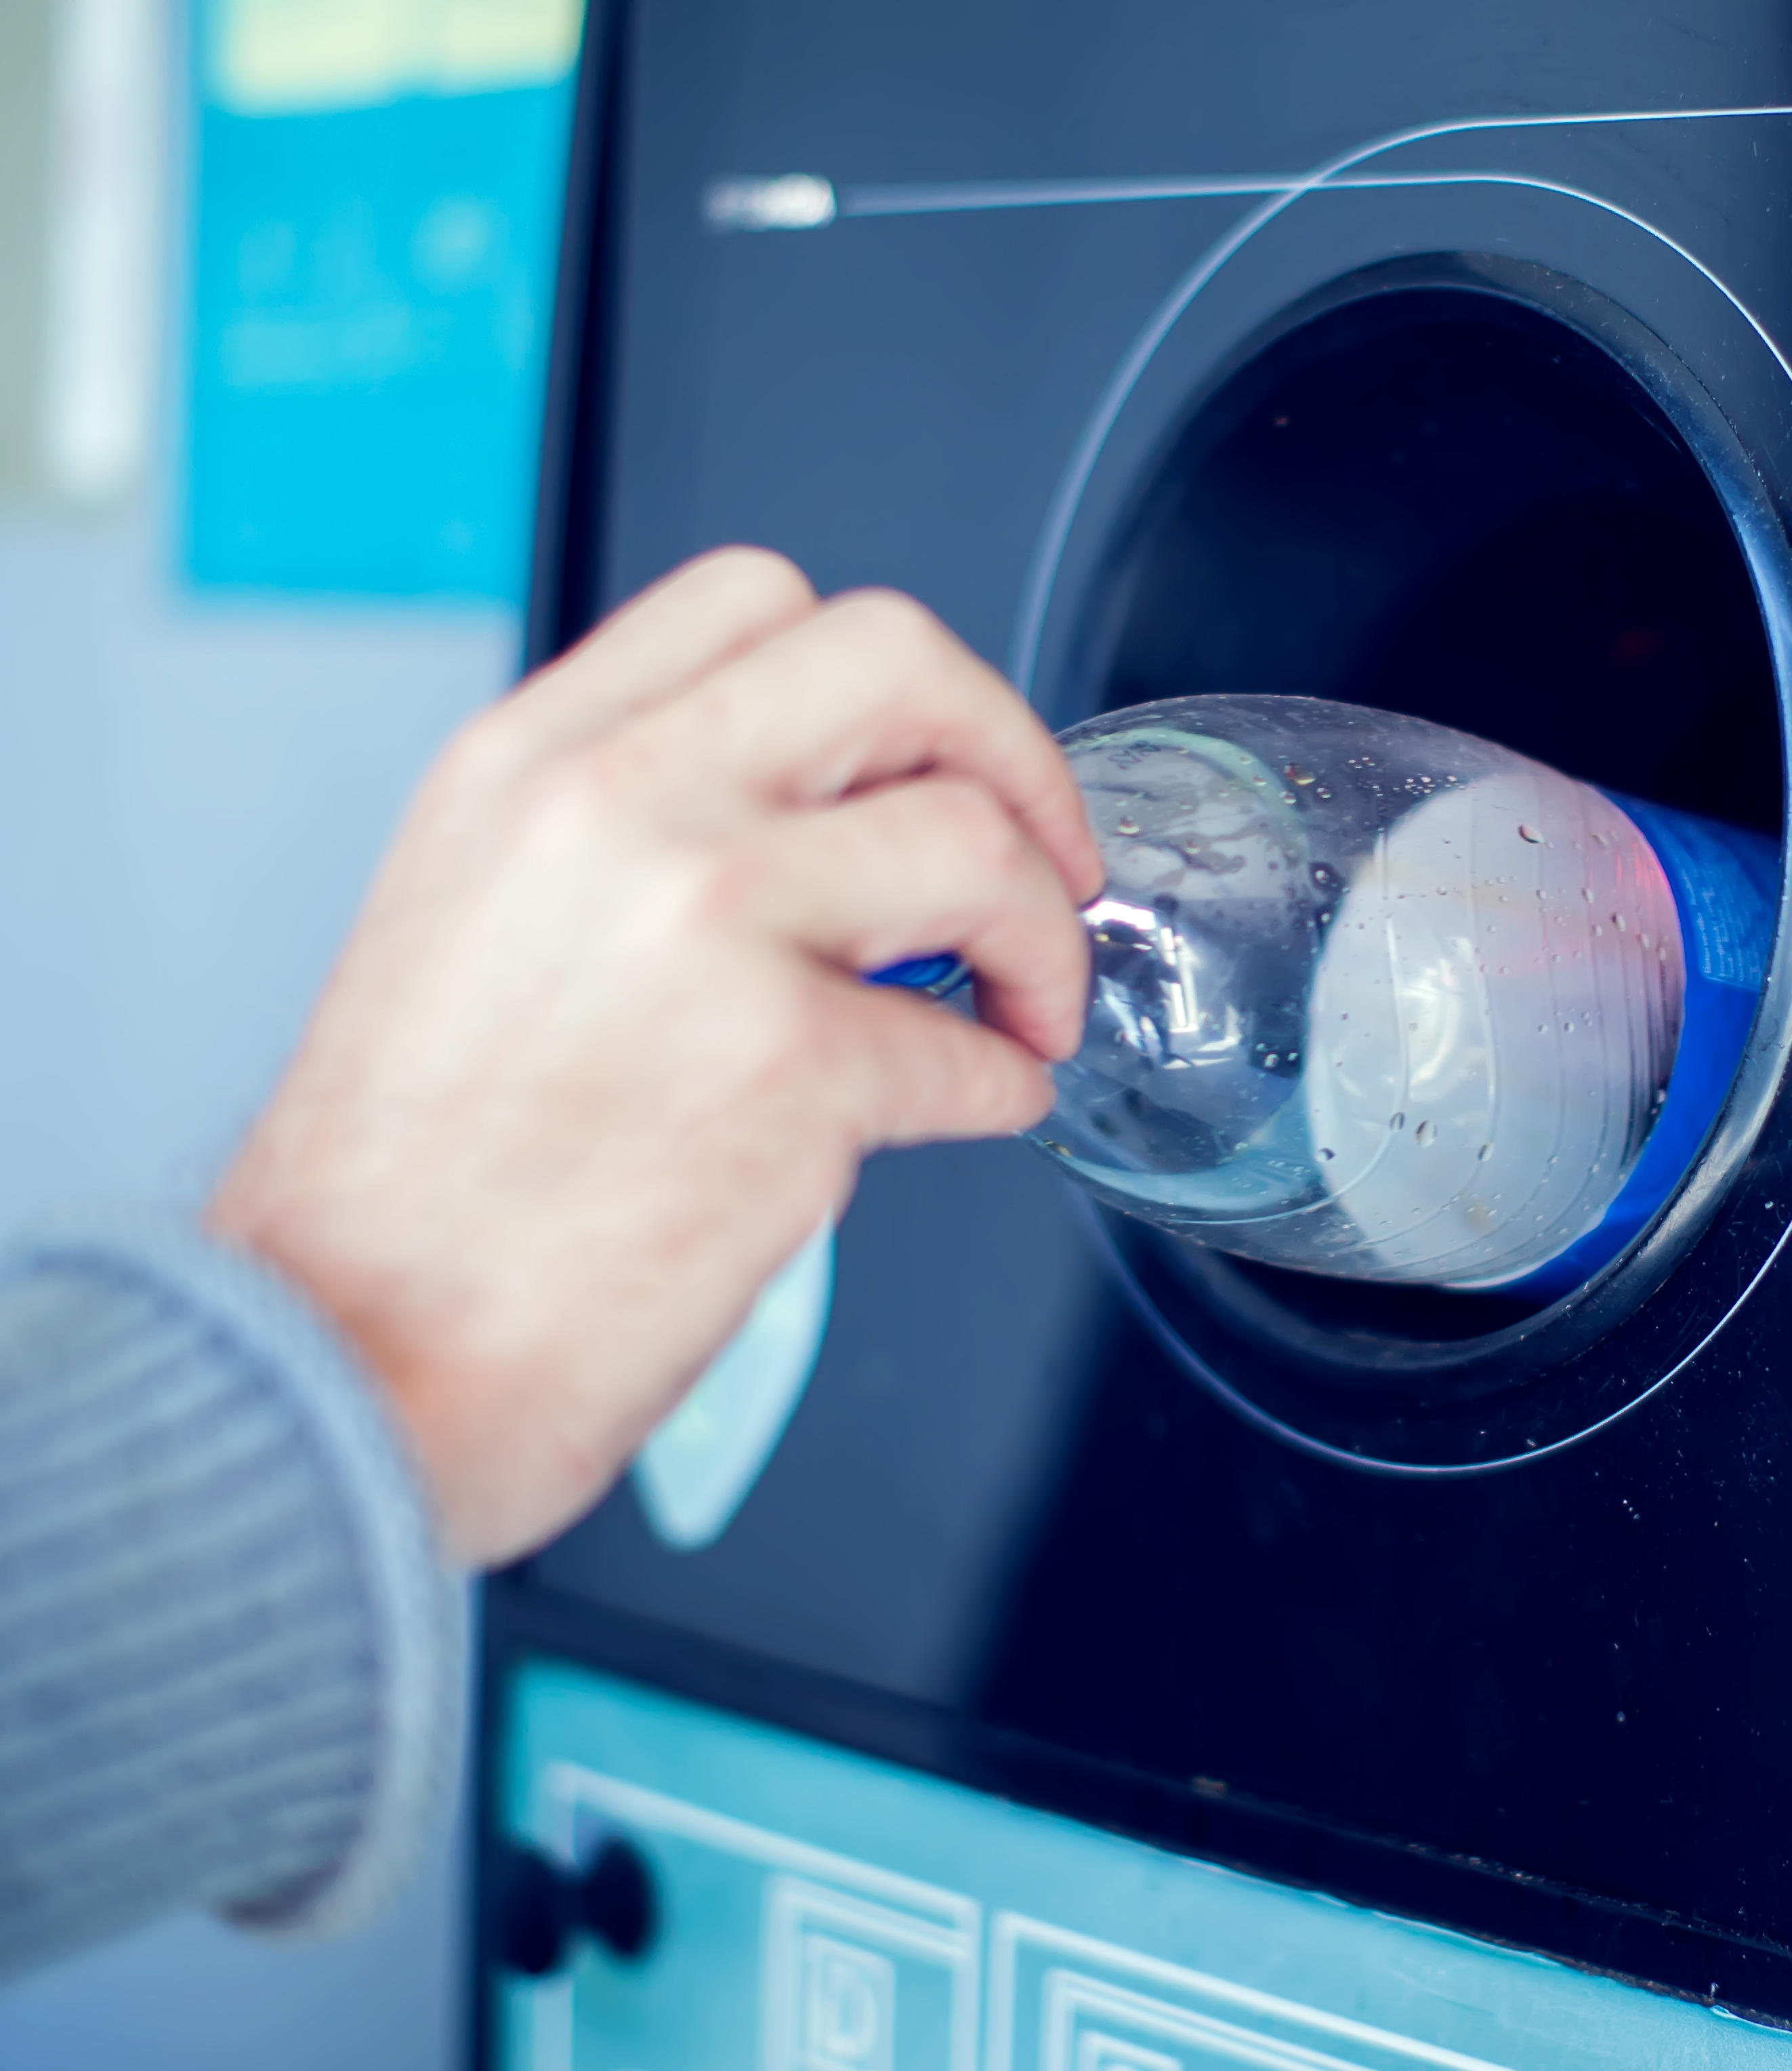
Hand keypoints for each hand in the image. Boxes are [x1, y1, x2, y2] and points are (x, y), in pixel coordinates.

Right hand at [209, 549, 1098, 1567]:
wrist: (344, 1353)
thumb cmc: (409, 1186)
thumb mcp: (477, 916)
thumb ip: (626, 835)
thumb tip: (816, 826)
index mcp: (528, 760)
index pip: (759, 601)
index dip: (899, 682)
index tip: (944, 763)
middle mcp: (617, 806)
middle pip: (899, 660)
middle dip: (1018, 756)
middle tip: (1051, 856)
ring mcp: (710, 924)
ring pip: (979, 841)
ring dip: (1046, 936)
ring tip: (1029, 1009)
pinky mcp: (793, 1068)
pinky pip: (974, 1049)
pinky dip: (1004, 1087)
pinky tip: (969, 1110)